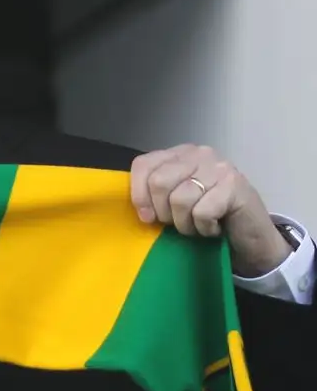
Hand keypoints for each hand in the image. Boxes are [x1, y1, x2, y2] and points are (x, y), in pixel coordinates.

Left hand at [130, 144, 292, 276]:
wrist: (252, 237)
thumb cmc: (208, 218)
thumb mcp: (175, 201)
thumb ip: (155, 194)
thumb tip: (139, 208)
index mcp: (179, 154)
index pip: (144, 165)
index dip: (139, 195)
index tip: (147, 217)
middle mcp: (199, 154)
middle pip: (159, 183)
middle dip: (164, 212)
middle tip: (180, 222)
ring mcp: (219, 167)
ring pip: (179, 199)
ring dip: (185, 224)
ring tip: (198, 226)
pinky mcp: (235, 185)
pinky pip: (201, 212)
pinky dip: (204, 228)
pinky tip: (215, 227)